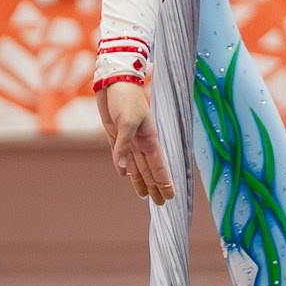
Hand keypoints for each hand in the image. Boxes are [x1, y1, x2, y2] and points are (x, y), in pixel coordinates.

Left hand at [97, 79, 173, 204]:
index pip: (159, 166)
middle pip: (150, 170)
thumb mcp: (126, 122)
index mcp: (149, 139)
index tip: (171, 197)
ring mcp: (128, 139)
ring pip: (137, 166)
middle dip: (155, 186)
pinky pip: (122, 155)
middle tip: (160, 204)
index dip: (165, 182)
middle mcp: (140, 142)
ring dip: (141, 180)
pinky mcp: (115, 134)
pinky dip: (125, 167)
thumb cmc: (125, 98)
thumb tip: (123, 172)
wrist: (114, 81)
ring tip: (146, 196)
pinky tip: (126, 176)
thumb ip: (124, 147)